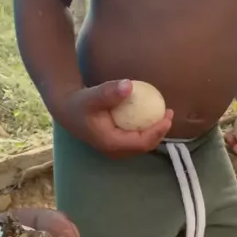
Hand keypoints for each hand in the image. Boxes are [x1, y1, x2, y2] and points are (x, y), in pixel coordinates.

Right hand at [57, 79, 173, 156]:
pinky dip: (146, 129)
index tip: (168, 115)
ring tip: (164, 115)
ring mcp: (115, 148)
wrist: (66, 109)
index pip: (142, 142)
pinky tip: (151, 116)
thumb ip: (109, 92)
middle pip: (144, 146)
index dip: (158, 131)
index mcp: (111, 143)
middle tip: (169, 113)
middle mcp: (114, 150)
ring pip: (141, 144)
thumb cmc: (80, 102)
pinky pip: (136, 139)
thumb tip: (129, 85)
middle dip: (160, 132)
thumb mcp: (93, 96)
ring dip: (155, 132)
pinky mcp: (115, 143)